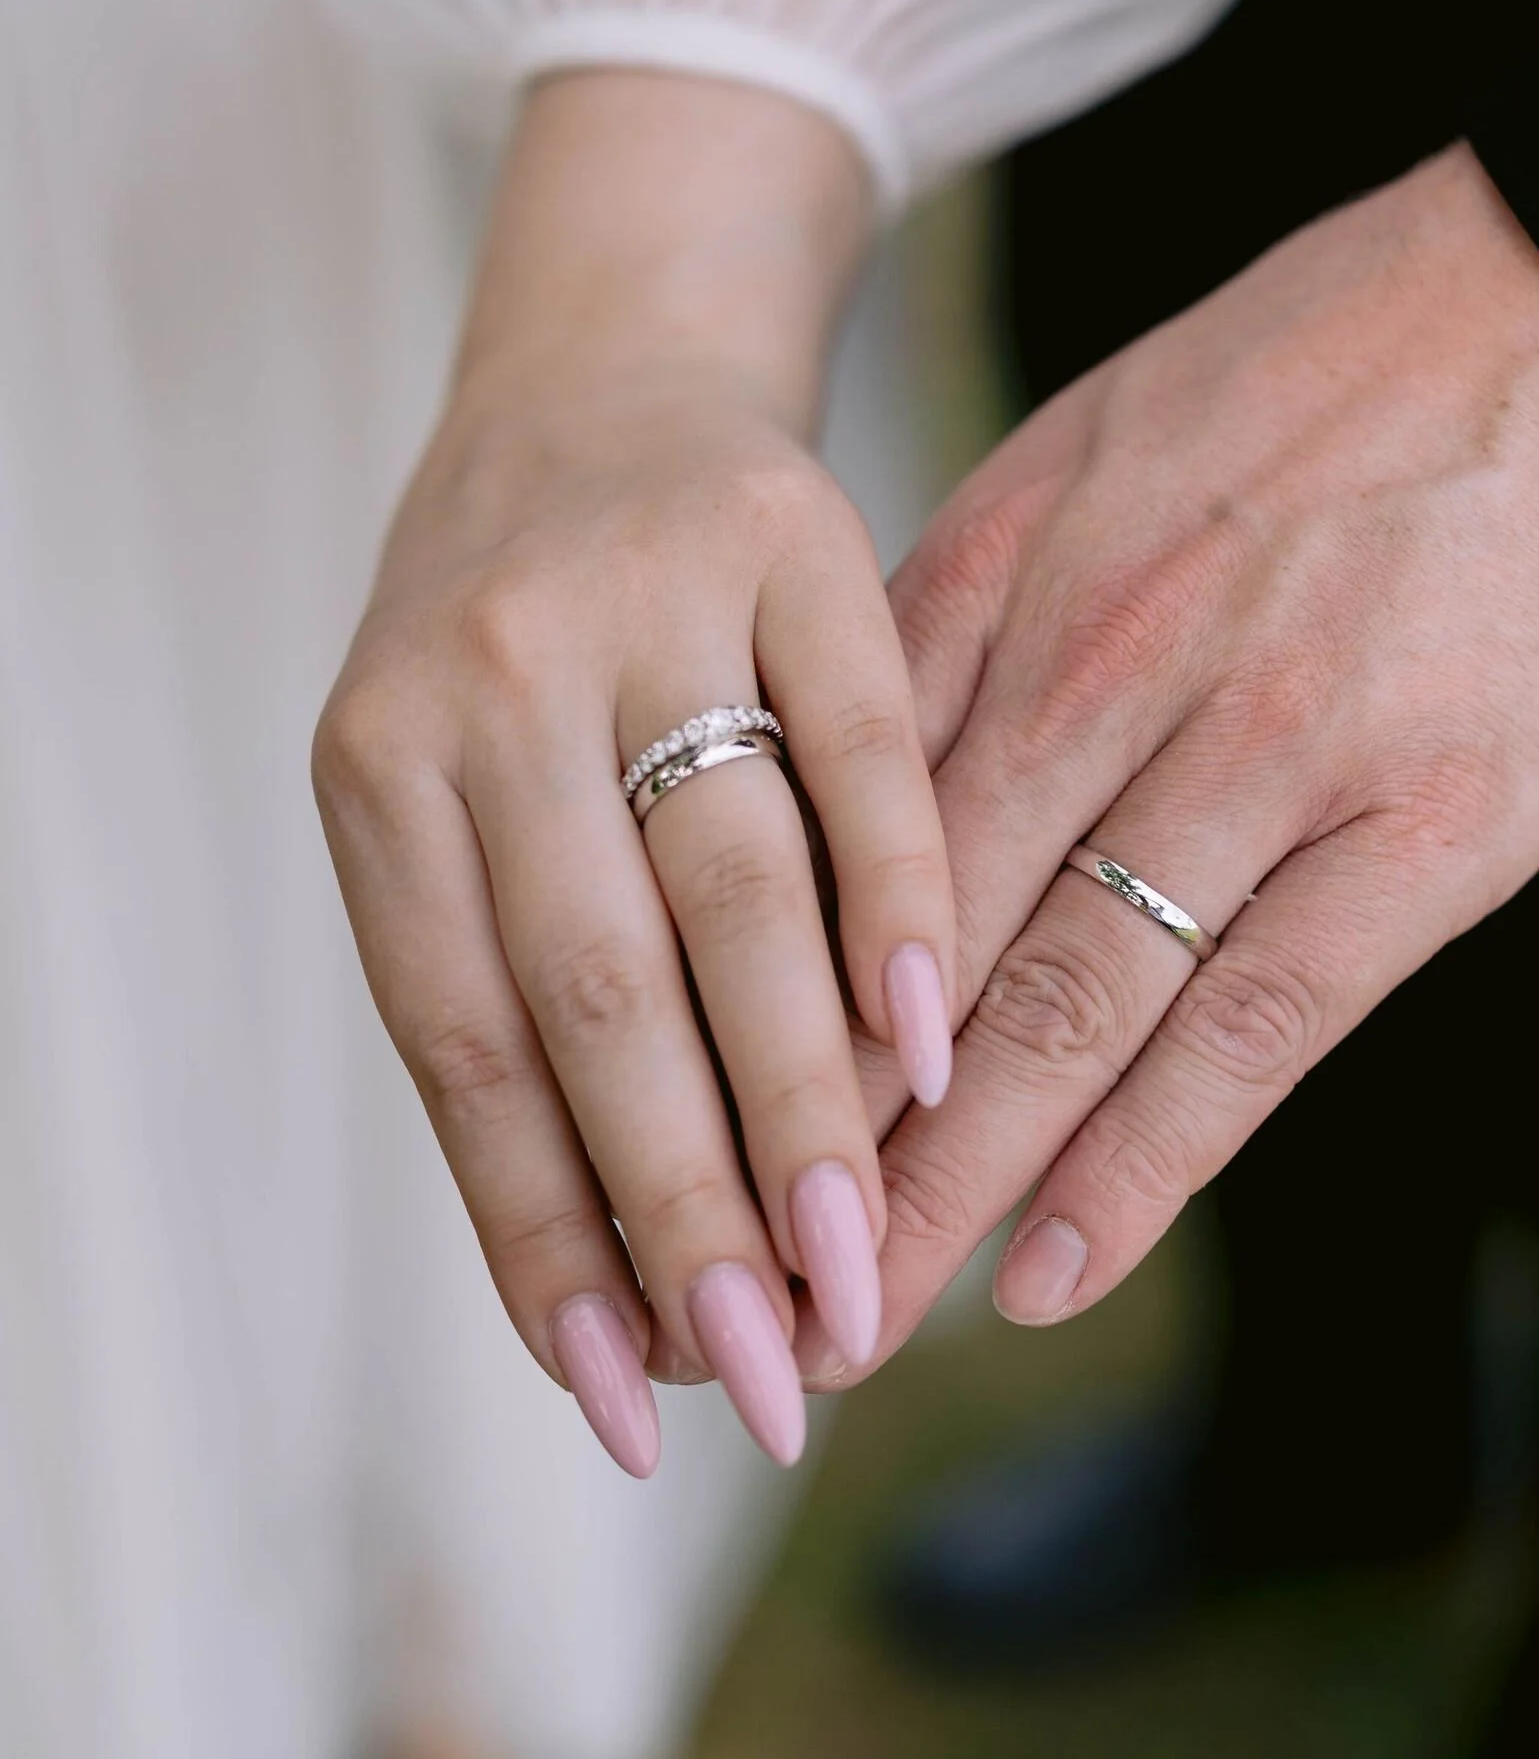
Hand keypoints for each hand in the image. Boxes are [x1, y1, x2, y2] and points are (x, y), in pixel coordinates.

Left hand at [315, 74, 954, 1471]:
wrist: (606, 360)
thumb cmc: (532, 637)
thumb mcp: (464, 787)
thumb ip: (531, 1000)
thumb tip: (618, 1294)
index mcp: (378, 767)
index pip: (463, 1048)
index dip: (547, 1238)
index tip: (633, 1397)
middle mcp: (482, 679)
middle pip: (596, 995)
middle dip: (693, 1212)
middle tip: (783, 1373)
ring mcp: (638, 598)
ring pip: (731, 893)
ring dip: (807, 1102)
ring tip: (867, 1263)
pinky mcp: (793, 536)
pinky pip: (860, 747)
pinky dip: (903, 900)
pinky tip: (941, 1044)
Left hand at [813, 141, 1538, 1374]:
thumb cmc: (1323, 376)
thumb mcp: (1087, 454)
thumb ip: (961, 622)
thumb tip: (831, 780)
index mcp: (1008, 582)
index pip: (822, 844)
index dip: (733, 1009)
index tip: (661, 1133)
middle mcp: (1111, 672)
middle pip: (910, 955)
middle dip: (803, 1143)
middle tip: (711, 1292)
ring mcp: (1271, 755)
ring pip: (1061, 1015)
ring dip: (940, 1193)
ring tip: (846, 1333)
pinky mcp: (1426, 827)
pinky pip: (1255, 1028)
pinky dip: (1144, 1164)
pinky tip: (1051, 1272)